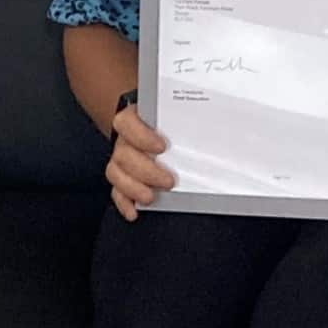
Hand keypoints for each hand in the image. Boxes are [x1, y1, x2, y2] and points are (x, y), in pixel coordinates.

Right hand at [105, 104, 175, 221]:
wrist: (153, 126)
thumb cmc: (166, 122)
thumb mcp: (174, 116)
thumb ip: (185, 120)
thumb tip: (211, 125)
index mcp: (133, 119)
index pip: (126, 123)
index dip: (141, 136)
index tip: (162, 147)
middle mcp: (124, 139)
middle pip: (123, 154)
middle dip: (146, 171)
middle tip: (169, 180)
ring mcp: (121, 160)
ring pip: (115, 173)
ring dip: (133, 188)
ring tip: (151, 197)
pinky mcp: (122, 178)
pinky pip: (117, 191)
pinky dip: (125, 203)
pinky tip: (134, 211)